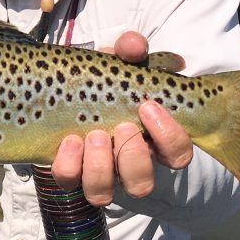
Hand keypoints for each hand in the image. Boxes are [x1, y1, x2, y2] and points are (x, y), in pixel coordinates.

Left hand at [50, 30, 192, 203]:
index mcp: (151, 138)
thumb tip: (135, 47)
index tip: (148, 107)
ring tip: (94, 136)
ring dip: (100, 167)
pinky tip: (69, 141)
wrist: (61, 87)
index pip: (178, 155)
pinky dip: (69, 164)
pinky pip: (68, 181)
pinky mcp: (68, 170)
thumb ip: (129, 50)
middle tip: (121, 127)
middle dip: (132, 157)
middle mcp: (126, 163)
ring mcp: (96, 171)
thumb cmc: (103, 78)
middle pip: (141, 184)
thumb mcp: (120, 60)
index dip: (170, 138)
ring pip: (103, 193)